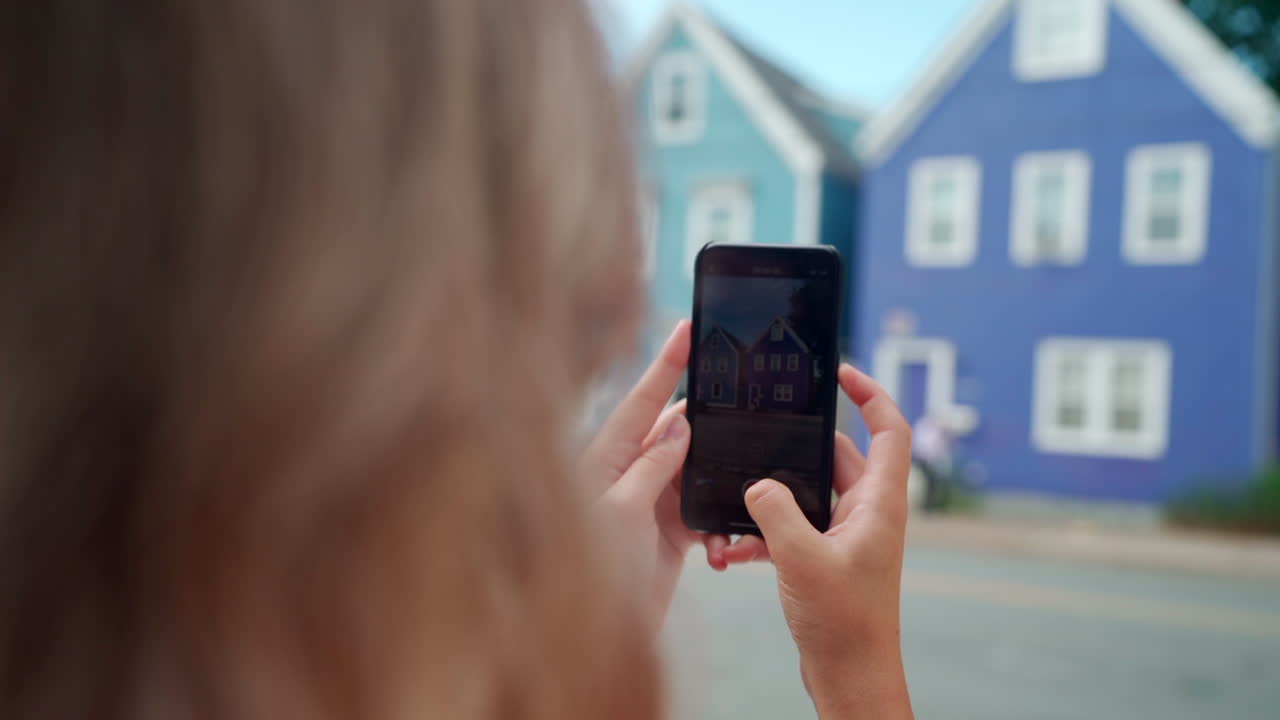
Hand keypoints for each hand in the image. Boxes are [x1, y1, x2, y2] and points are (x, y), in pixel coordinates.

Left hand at [579, 320, 735, 625]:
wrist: (584, 642)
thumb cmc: (585, 575)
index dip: (667, 364)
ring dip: (716, 476)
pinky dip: (718, 518)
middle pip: (674, 432)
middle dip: (707, 421)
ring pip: (694, 471)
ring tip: (739, 473)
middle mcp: (626, 475)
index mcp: (604, 459)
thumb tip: (677, 425)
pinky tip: (726, 532)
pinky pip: (701, 510)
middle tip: (741, 402)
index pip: (641, 401)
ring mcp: (647, 504)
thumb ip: (650, 466)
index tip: (689, 327)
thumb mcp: (622, 512)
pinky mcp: (666, 534)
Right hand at [724, 365, 913, 718]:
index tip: (840, 371)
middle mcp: (867, 511)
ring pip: (807, 491)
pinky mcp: (825, 555)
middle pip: (835, 454)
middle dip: (794, 449)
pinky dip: (767, 530)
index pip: (890, 427)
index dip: (870, 392)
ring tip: (741, 502)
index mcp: (880, 501)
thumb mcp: (802, 558)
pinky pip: (794, 525)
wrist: (849, 675)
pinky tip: (737, 546)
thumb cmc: (844, 623)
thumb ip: (775, 511)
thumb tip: (757, 485)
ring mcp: (847, 533)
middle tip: (761, 434)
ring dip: (774, 497)